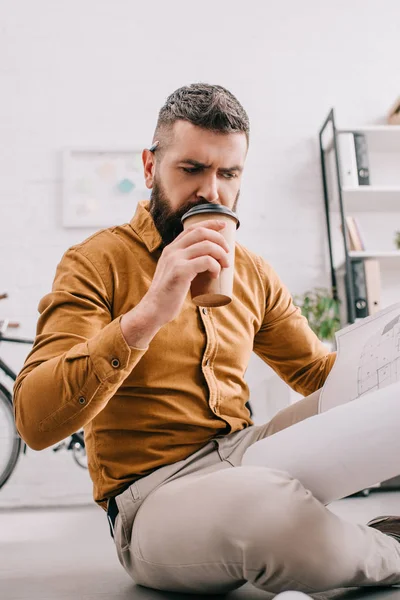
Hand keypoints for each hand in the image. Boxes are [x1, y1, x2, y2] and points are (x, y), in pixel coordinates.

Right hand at [120, 219, 230, 347]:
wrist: (154, 309)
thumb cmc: (168, 294)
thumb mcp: (173, 272)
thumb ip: (183, 263)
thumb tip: (204, 262)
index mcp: (171, 249)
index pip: (192, 227)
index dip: (210, 224)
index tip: (223, 225)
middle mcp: (172, 250)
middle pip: (201, 232)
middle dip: (219, 239)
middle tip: (227, 252)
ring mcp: (175, 260)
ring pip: (207, 246)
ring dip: (221, 254)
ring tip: (225, 265)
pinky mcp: (181, 271)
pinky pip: (206, 261)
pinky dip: (215, 266)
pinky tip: (215, 275)